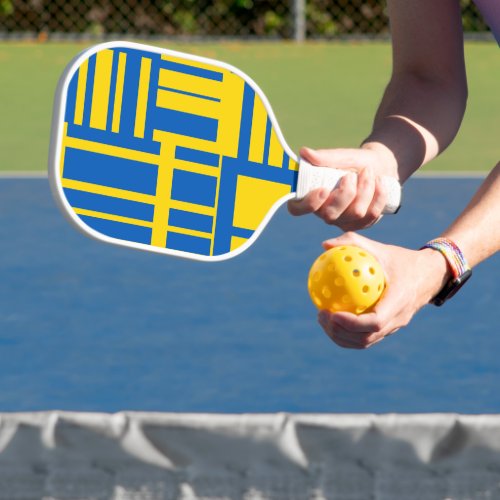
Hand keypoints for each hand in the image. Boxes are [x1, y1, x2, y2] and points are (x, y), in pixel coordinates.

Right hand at [288, 145, 397, 230]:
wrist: (379, 166)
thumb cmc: (353, 161)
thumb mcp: (341, 156)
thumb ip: (324, 157)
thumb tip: (304, 152)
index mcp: (311, 196)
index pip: (297, 209)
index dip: (308, 204)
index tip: (323, 189)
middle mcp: (324, 212)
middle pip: (330, 215)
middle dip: (346, 193)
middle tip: (351, 175)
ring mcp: (343, 221)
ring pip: (355, 213)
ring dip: (365, 189)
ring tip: (368, 172)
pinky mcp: (361, 224)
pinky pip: (371, 215)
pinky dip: (378, 195)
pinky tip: (379, 181)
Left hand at [316, 232, 450, 348]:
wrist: (429, 275)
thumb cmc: (401, 259)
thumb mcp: (380, 248)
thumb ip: (353, 243)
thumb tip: (324, 245)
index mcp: (399, 301)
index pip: (375, 322)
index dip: (352, 323)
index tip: (332, 313)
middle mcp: (398, 319)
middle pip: (366, 338)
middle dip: (340, 332)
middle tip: (321, 315)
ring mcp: (394, 327)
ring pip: (365, 342)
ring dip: (341, 336)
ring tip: (322, 319)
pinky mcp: (389, 329)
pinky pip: (366, 337)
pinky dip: (347, 333)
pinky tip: (331, 318)